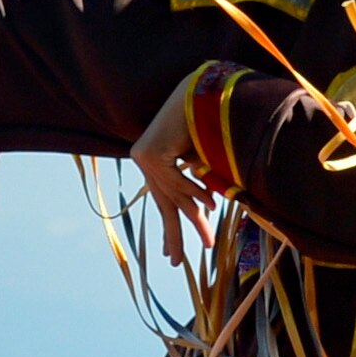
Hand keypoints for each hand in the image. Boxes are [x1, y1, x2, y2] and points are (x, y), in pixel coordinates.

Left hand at [129, 75, 216, 267]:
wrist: (202, 93)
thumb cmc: (209, 123)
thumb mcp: (207, 160)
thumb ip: (202, 183)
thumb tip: (207, 207)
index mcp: (160, 166)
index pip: (167, 203)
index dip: (172, 229)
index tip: (171, 254)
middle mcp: (149, 163)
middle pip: (164, 206)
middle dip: (173, 236)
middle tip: (174, 263)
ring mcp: (146, 158)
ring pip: (174, 196)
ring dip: (195, 216)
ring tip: (208, 242)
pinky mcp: (148, 153)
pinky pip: (174, 181)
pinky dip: (193, 191)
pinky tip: (208, 204)